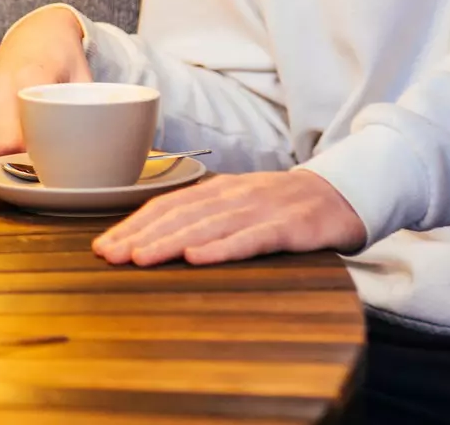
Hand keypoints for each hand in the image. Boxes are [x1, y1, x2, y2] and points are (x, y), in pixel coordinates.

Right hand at [0, 6, 90, 156]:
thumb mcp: (83, 81)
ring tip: (33, 130)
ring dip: (10, 149)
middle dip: (21, 158)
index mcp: (25, 78)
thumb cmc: (64, 58)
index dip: (32, 158)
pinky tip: (16, 124)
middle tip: (45, 152)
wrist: (38, 32)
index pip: (14, 142)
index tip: (50, 160)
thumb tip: (89, 152)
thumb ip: (84, 113)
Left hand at [93, 169, 365, 266]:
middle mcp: (237, 194)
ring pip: (210, 225)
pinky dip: (223, 247)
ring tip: (141, 258)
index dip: (134, 224)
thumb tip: (153, 241)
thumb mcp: (243, 205)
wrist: (346, 195)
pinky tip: (199, 258)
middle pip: (182, 214)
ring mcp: (264, 208)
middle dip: (142, 235)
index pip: (169, 205)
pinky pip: (252, 238)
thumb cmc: (287, 208)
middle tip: (111, 256)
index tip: (104, 247)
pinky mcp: (291, 226)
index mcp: (222, 189)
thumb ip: (205, 218)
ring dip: (172, 241)